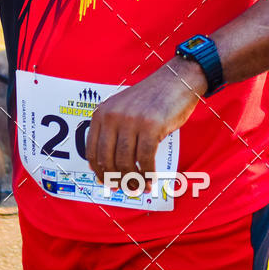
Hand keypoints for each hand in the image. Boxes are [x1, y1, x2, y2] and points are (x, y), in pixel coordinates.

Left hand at [85, 57, 206, 187]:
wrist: (175, 80)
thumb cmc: (151, 100)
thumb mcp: (123, 110)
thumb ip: (112, 133)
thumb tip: (104, 169)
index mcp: (102, 113)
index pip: (92, 151)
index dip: (100, 172)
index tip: (108, 183)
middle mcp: (112, 115)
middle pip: (108, 160)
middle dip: (117, 180)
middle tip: (127, 189)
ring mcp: (131, 120)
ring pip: (126, 162)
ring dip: (134, 180)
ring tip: (142, 186)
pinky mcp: (150, 126)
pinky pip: (145, 159)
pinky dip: (148, 174)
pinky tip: (152, 179)